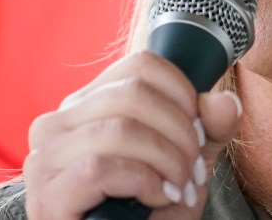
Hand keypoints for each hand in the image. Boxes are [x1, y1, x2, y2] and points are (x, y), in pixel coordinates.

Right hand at [23, 51, 241, 219]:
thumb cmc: (148, 213)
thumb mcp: (187, 163)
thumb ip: (208, 130)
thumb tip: (225, 102)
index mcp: (87, 106)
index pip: (140, 65)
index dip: (182, 93)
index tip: (199, 131)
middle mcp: (58, 124)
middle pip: (133, 93)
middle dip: (179, 131)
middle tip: (194, 169)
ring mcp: (45, 159)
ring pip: (120, 130)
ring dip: (167, 161)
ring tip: (180, 188)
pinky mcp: (46, 196)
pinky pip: (100, 168)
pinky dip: (142, 182)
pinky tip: (155, 199)